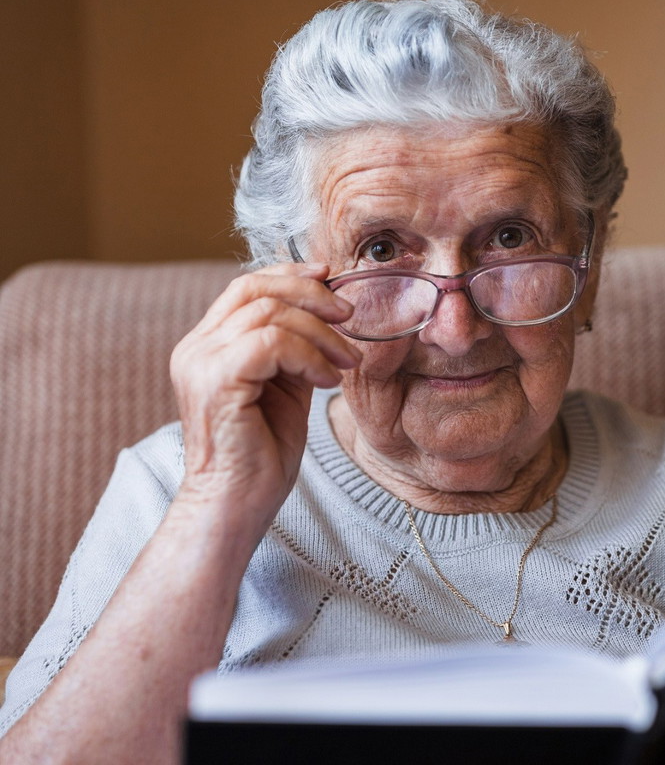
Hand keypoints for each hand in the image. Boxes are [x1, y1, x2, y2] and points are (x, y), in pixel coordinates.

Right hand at [169, 263, 360, 539]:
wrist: (235, 508)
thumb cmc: (260, 458)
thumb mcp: (285, 390)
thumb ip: (295, 350)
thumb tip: (328, 313)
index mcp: (207, 346)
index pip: (245, 287)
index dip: (290, 276)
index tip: (331, 278)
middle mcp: (195, 349)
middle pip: (254, 289)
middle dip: (311, 295)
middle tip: (349, 316)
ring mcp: (200, 364)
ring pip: (269, 314)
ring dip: (320, 334)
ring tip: (345, 363)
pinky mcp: (216, 383)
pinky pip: (270, 343)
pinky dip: (309, 357)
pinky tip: (326, 382)